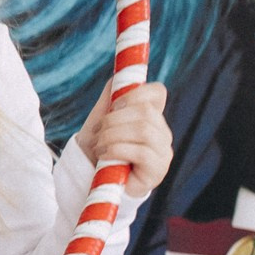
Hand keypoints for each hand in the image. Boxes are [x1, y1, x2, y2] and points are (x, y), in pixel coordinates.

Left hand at [76, 80, 170, 199]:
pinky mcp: (157, 170)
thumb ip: (111, 96)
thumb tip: (118, 76)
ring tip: (100, 146)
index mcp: (151, 115)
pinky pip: (142, 152)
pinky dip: (117, 150)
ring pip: (144, 130)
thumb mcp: (101, 118)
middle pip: (146, 111)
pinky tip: (105, 156)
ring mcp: (163, 152)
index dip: (136, 93)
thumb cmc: (99, 147)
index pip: (157, 92)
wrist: (92, 178)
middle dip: (115, 120)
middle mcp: (162, 132)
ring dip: (113, 135)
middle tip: (99, 132)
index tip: (114, 105)